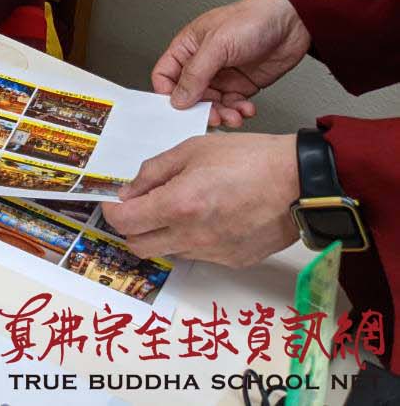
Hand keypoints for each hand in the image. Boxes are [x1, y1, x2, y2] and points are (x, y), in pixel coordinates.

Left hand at [100, 134, 299, 267]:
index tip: (115, 200)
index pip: (124, 222)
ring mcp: (214, 252)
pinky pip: (199, 254)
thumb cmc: (250, 159)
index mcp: (178, 205)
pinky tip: (209, 216)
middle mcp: (193, 235)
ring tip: (182, 206)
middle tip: (140, 207)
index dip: (112, 210)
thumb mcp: (192, 149)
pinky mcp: (234, 260)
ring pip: (169, 251)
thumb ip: (153, 171)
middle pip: (139, 246)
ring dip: (163, 233)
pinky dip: (193, 239)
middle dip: (132, 227)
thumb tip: (129, 190)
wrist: (299, 181)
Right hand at [153, 0, 311, 127]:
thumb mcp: (217, 45)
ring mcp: (223, 75)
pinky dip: (239, 111)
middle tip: (213, 116)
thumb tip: (178, 98)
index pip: (165, 75)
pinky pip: (233, 105)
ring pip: (212, 104)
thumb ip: (195, 74)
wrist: (292, 22)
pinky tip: (246, 108)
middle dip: (201, 109)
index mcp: (187, 47)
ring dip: (222, 113)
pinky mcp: (242, 85)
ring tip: (234, 115)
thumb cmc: (252, 18)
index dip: (168, 94)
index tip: (179, 109)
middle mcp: (203, 63)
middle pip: (189, 95)